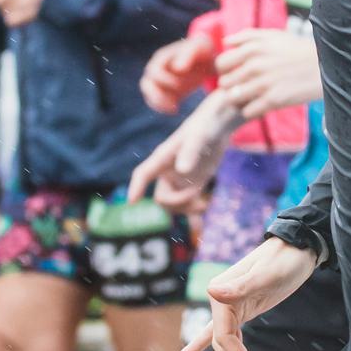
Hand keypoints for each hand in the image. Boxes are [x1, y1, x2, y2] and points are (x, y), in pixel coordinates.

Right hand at [128, 91, 240, 209]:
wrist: (219, 125)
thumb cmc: (205, 125)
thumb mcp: (199, 137)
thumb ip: (190, 152)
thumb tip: (182, 171)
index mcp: (163, 158)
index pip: (143, 174)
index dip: (136, 187)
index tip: (132, 202)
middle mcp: (168, 172)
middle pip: (162, 199)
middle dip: (177, 203)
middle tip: (198, 198)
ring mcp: (180, 180)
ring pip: (174, 205)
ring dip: (187, 210)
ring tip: (204, 205)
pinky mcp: (193, 184)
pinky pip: (188, 205)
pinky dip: (193, 216)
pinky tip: (199, 225)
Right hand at [141, 36, 217, 112]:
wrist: (205, 57)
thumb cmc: (202, 50)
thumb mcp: (198, 48)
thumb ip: (188, 55)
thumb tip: (177, 68)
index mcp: (162, 57)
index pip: (154, 71)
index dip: (165, 81)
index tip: (181, 87)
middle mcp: (156, 68)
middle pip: (146, 84)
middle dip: (160, 96)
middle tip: (175, 103)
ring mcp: (158, 80)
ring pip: (148, 94)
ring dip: (158, 103)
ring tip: (174, 109)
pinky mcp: (163, 90)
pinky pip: (154, 101)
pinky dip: (161, 107)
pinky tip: (175, 110)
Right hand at [180, 237, 319, 350]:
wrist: (299, 246)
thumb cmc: (285, 258)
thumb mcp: (267, 273)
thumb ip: (241, 286)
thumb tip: (211, 291)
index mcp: (222, 294)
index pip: (223, 338)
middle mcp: (221, 301)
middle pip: (224, 346)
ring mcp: (231, 306)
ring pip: (228, 344)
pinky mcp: (242, 309)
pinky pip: (226, 333)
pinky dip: (220, 348)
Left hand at [216, 30, 322, 118]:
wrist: (325, 66)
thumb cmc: (299, 50)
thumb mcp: (274, 35)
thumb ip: (247, 36)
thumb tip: (225, 42)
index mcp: (253, 48)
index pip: (220, 64)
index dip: (226, 70)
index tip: (236, 73)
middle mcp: (255, 65)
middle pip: (225, 83)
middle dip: (232, 86)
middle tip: (245, 87)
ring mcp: (263, 84)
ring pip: (233, 99)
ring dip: (240, 100)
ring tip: (252, 97)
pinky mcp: (274, 100)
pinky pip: (248, 111)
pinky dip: (252, 110)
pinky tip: (262, 105)